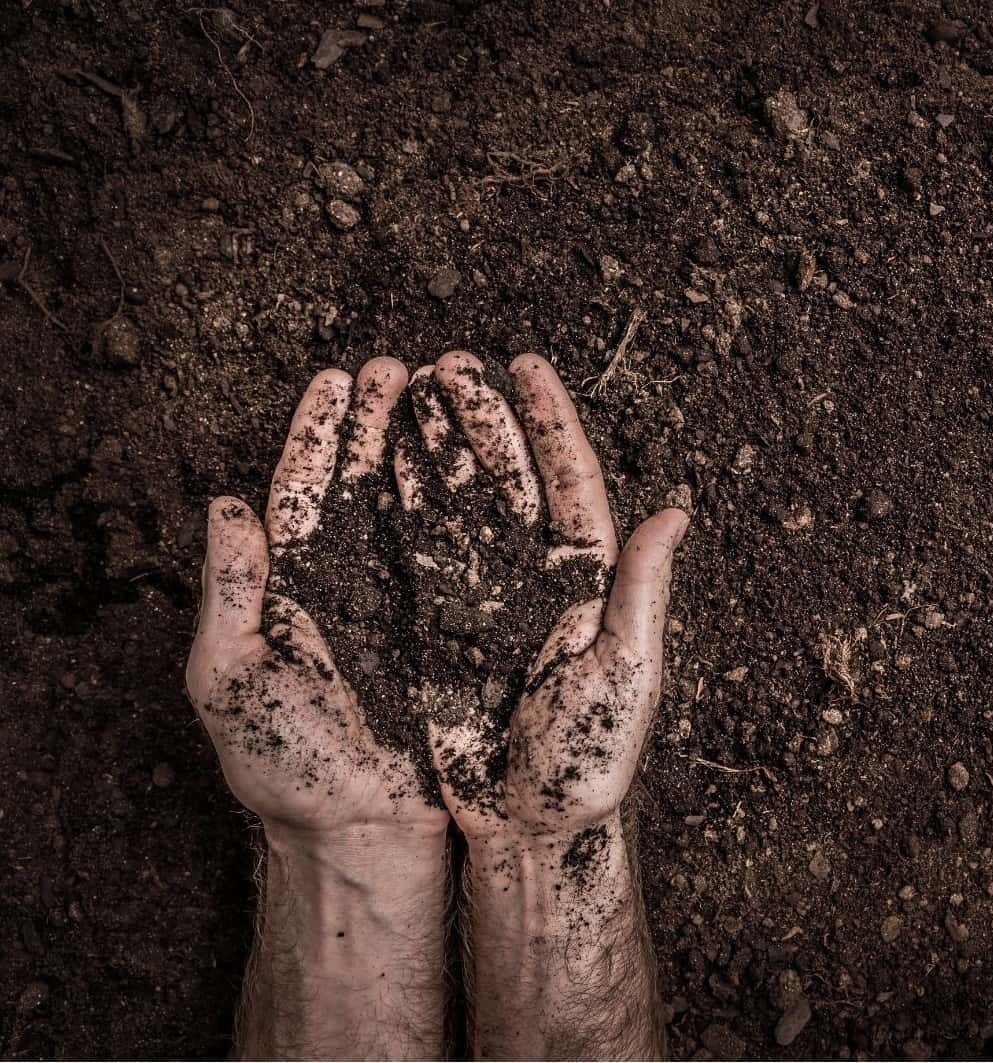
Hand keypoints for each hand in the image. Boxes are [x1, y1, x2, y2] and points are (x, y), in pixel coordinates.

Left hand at [185, 358, 448, 848]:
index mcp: (295, 585)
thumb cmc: (288, 765)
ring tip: (447, 387)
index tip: (335, 379)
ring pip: (424, 503)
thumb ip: (230, 590)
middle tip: (399, 366)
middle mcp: (355, 582)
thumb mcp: (232, 676)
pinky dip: (480, 504)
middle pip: (368, 480)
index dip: (316, 433)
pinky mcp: (458, 626)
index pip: (304, 489)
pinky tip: (487, 463)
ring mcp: (410, 601)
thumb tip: (224, 506)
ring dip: (432, 444)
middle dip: (381, 419)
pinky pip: (472, 554)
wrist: (363, 828)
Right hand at [408, 351, 680, 1057]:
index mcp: (588, 580)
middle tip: (447, 364)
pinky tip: (374, 471)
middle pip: (504, 478)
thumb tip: (678, 512)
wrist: (529, 828)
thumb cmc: (590, 760)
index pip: (569, 480)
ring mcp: (483, 600)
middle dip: (479, 419)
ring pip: (454, 507)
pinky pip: (413, 558)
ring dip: (433, 450)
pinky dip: (394, 512)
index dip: (549, 422)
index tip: (525, 365)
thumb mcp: (625, 673)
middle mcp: (535, 578)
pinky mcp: (437, 629)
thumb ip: (642, 590)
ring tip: (403, 393)